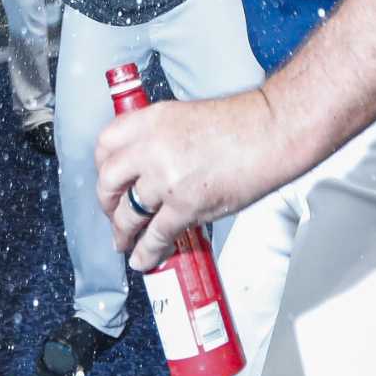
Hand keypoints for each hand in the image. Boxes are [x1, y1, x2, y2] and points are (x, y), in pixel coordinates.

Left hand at [96, 89, 300, 271]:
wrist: (271, 131)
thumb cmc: (241, 123)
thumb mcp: (186, 117)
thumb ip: (160, 137)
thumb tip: (146, 165)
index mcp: (152, 119)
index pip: (106, 144)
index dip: (103, 167)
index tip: (109, 179)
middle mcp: (151, 147)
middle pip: (109, 181)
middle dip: (107, 203)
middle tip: (112, 213)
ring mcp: (165, 178)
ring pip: (128, 213)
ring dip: (123, 232)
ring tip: (124, 241)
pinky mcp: (185, 205)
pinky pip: (155, 235)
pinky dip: (147, 251)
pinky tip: (144, 258)